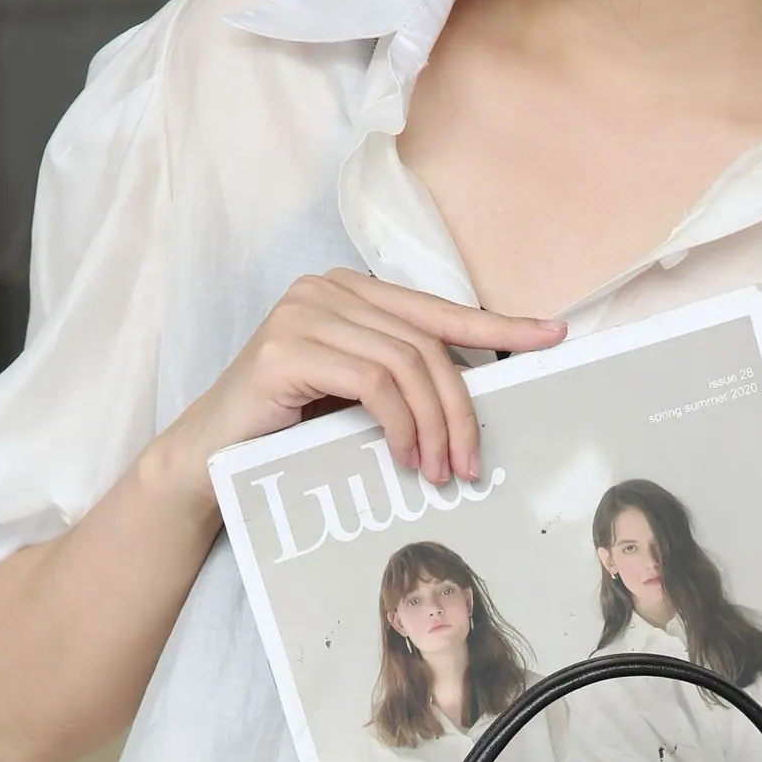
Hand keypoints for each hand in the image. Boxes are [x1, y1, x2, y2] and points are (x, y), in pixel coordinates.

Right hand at [152, 269, 565, 511]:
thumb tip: (474, 401)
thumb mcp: (357, 403)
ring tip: (441, 473)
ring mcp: (304, 312)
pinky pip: (372, 382)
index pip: (438, 311)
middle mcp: (328, 289)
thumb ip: (402, 383)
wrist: (210, 461)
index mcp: (351, 293)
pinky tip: (404, 456)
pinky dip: (400, 423)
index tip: (551, 338)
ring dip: (435, 424)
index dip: (499, 327)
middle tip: (472, 465)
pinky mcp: (287, 348)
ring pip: (406, 363)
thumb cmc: (288, 436)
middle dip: (462, 408)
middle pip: (428, 342)